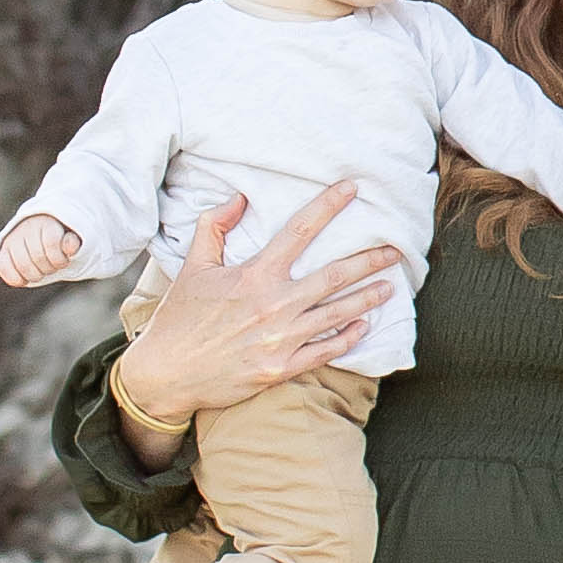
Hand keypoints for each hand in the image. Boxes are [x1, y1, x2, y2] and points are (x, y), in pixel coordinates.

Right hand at [0, 212, 85, 286]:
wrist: (37, 233)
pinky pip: (4, 268)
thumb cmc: (57, 241)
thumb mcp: (68, 240)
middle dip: (48, 268)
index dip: (59, 259)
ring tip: (40, 271)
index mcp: (46, 223)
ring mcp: (13, 239)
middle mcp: (27, 228)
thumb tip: (71, 245)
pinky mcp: (2, 251)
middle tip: (51, 267)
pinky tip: (25, 279)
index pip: (51, 243)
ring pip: (23, 265)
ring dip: (35, 275)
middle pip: (38, 257)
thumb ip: (71, 243)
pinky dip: (16, 279)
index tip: (62, 261)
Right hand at [105, 189, 401, 450]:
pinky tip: (364, 326)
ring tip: (389, 286)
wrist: (166, 374)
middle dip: (369, 259)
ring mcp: (281, 339)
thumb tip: (239, 197)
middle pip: (334, 275)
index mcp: (254, 275)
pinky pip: (326, 351)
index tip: (352, 188)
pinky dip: (348, 338)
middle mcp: (274, 304)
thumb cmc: (179, 318)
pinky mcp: (281, 369)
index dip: (328, 205)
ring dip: (368, 298)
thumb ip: (214, 227)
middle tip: (395, 250)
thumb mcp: (192, 266)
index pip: (300, 230)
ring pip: (338, 313)